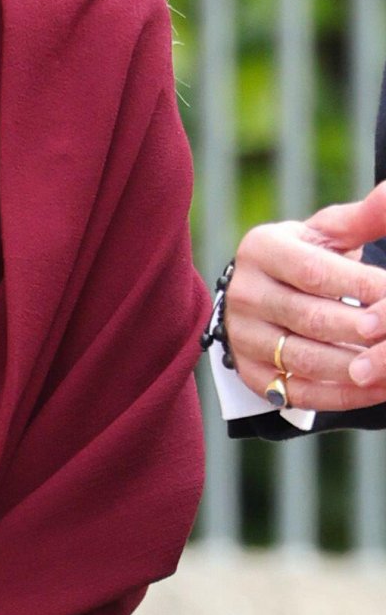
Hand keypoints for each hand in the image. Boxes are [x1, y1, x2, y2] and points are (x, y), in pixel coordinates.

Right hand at [226, 181, 385, 409]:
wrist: (261, 296)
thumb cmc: (305, 259)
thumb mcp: (325, 233)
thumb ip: (360, 218)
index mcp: (261, 249)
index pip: (313, 271)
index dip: (359, 286)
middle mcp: (244, 293)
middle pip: (310, 318)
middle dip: (360, 329)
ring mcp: (242, 337)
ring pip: (305, 359)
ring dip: (357, 367)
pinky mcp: (250, 374)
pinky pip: (299, 393)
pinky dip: (343, 396)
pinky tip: (378, 389)